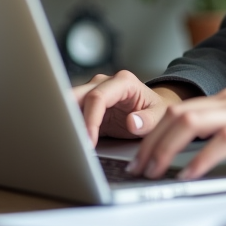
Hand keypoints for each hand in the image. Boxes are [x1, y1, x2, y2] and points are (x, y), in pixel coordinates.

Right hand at [71, 70, 196, 145]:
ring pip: (68, 103)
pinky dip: (68, 127)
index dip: (90, 120)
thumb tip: (133, 122)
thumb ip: (149, 120)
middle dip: (69, 118)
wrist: (151, 109)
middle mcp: (103, 83)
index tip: (89, 141)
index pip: (97, 97)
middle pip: (76, 96)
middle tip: (68, 142)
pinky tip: (68, 141)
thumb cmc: (155, 109)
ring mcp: (92, 92)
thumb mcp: (159, 115)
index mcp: (123, 82)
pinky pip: (71, 114)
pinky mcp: (86, 105)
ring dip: (66, 122)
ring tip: (66, 144)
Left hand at [127, 87, 225, 179]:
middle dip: (151, 141)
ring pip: (193, 121)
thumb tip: (187, 156)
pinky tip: (189, 175)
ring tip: (154, 171)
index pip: (180, 110)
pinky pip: (223, 140)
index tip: (138, 154)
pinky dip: (201, 158)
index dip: (153, 132)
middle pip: (178, 113)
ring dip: (167, 148)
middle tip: (138, 167)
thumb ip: (224, 134)